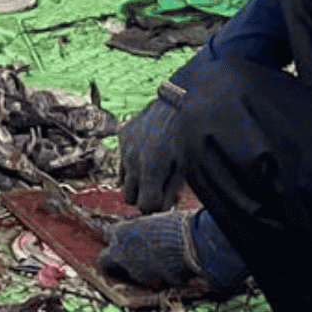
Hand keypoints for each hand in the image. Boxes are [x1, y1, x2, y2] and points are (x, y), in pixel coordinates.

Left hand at [95, 210, 201, 288]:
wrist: (187, 244)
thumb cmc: (171, 226)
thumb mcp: (149, 221)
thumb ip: (137, 228)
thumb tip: (136, 230)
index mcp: (120, 232)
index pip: (105, 235)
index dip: (111, 237)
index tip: (115, 237)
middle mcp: (120, 252)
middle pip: (104, 259)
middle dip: (110, 258)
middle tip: (121, 255)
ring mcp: (131, 269)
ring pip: (125, 270)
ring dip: (133, 265)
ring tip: (151, 258)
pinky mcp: (145, 282)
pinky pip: (143, 278)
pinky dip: (149, 273)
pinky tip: (161, 266)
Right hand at [118, 81, 185, 213]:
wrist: (180, 103)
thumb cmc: (188, 137)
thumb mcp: (185, 168)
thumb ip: (170, 191)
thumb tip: (162, 208)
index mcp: (150, 170)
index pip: (143, 206)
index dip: (156, 206)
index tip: (166, 200)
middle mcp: (133, 160)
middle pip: (130, 197)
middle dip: (144, 196)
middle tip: (160, 188)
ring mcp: (126, 147)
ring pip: (123, 180)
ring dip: (136, 181)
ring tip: (154, 173)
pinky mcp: (124, 135)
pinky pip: (123, 159)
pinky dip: (133, 163)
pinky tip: (148, 156)